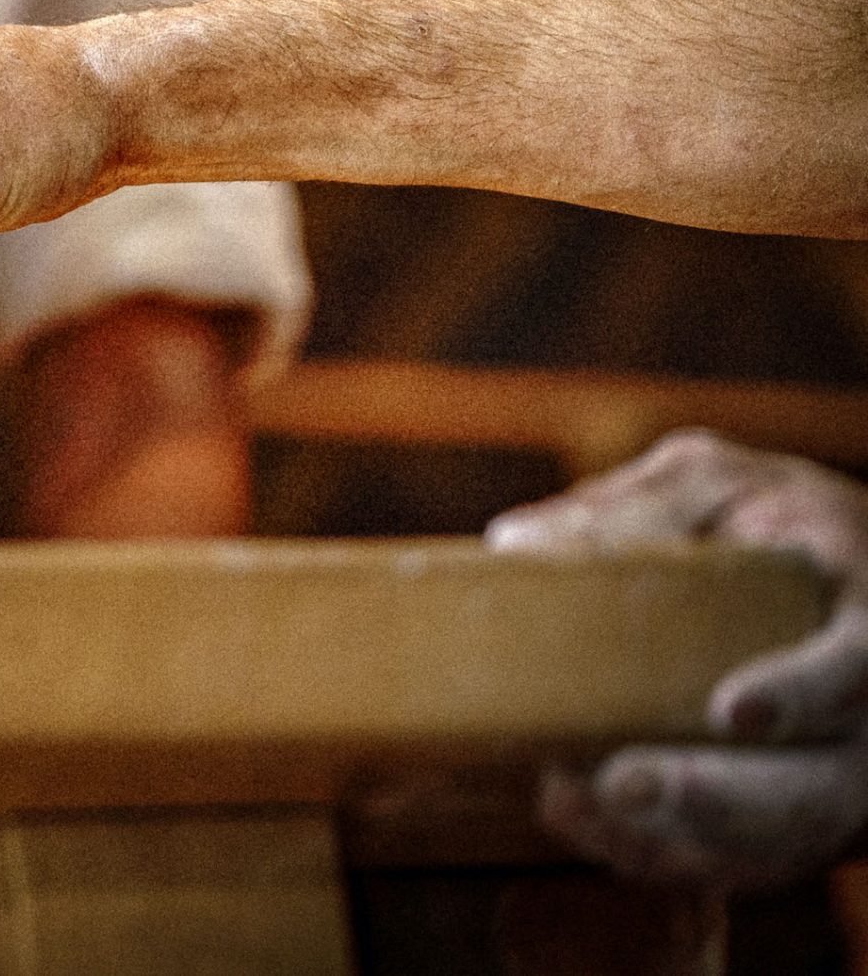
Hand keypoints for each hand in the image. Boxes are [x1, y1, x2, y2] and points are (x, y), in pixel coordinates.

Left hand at [486, 430, 867, 889]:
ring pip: (772, 845)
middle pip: (817, 793)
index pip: (858, 670)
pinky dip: (657, 851)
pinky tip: (577, 812)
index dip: (803, 692)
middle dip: (718, 801)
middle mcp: (865, 724)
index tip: (735, 710)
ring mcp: (833, 785)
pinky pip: (735, 864)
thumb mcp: (728, 488)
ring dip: (670, 836)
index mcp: (865, 624)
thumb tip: (517, 543)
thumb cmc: (774, 526)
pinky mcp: (788, 824)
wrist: (842, 597)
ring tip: (573, 799)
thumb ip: (646, 508)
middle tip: (621, 783)